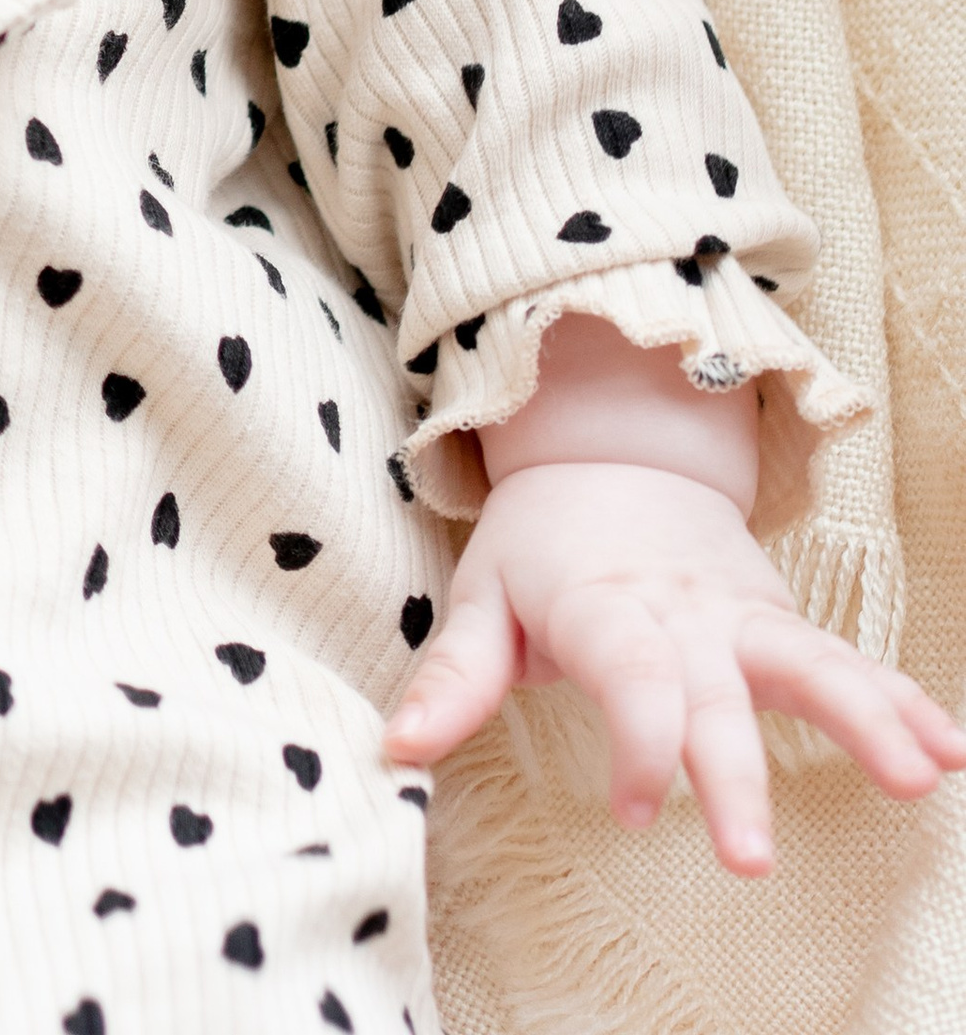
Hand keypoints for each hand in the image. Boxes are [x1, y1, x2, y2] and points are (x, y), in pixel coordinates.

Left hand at [388, 460, 965, 869]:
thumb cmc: (539, 543)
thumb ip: (453, 676)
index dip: (638, 745)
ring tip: (916, 778)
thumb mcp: (482, 594)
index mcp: (604, 607)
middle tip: (753, 858)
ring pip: (810, 665)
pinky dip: (904, 701)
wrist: (610, 449)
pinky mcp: (782, 622)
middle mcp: (683, 614)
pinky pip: (850, 661)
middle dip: (735, 775)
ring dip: (864, 720)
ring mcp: (743, 616)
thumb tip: (396, 750)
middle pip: (718, 695)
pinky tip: (950, 751)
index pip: (629, 679)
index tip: (638, 813)